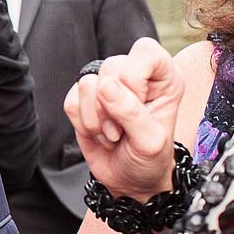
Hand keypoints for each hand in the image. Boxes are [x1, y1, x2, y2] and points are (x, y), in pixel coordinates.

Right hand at [65, 39, 182, 198]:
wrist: (129, 181)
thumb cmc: (150, 160)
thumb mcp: (150, 142)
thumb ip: (132, 113)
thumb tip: (105, 87)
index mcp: (163, 77)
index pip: (145, 52)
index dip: (135, 79)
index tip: (138, 105)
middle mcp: (135, 75)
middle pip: (111, 67)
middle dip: (113, 106)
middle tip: (123, 130)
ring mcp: (108, 85)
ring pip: (87, 83)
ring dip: (97, 118)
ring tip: (112, 134)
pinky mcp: (84, 99)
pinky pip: (71, 100)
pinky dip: (82, 123)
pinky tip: (98, 133)